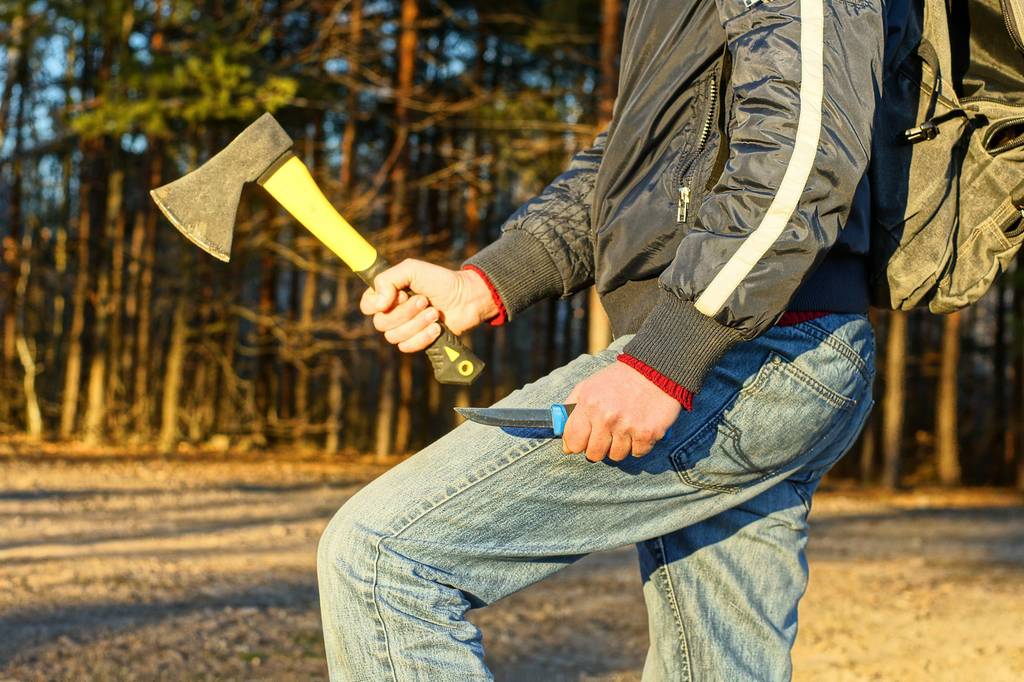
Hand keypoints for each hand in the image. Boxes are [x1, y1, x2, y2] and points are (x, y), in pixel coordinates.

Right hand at [359, 259, 498, 352]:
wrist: (466, 298)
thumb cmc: (440, 281)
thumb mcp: (412, 269)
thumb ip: (388, 279)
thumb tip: (378, 304)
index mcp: (387, 295)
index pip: (366, 305)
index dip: (378, 304)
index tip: (400, 295)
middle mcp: (392, 313)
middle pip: (381, 324)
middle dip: (406, 312)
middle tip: (425, 300)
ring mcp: (405, 329)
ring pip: (394, 336)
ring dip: (417, 324)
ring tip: (435, 313)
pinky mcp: (417, 342)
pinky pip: (407, 347)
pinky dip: (423, 337)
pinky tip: (437, 328)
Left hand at [563, 362, 681, 461]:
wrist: (654, 370)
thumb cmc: (617, 380)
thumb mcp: (587, 386)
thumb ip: (571, 410)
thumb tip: (565, 442)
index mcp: (589, 405)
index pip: (573, 441)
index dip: (576, 444)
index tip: (582, 441)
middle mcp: (607, 417)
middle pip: (594, 454)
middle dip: (597, 447)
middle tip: (606, 435)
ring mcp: (628, 427)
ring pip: (616, 456)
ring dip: (619, 446)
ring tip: (624, 428)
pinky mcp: (647, 433)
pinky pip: (637, 453)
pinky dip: (638, 445)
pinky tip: (638, 429)